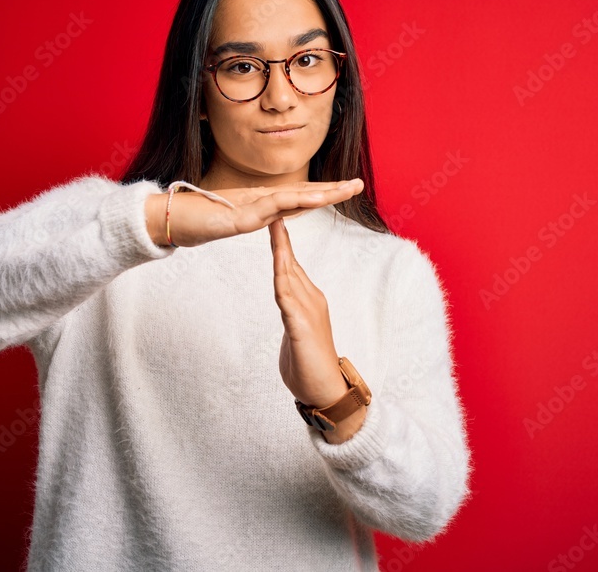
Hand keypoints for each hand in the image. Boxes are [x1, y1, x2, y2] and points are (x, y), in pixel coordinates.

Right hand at [146, 179, 363, 247]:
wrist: (166, 220)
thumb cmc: (195, 219)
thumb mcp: (230, 220)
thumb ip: (248, 216)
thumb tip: (264, 215)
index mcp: (260, 205)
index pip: (298, 199)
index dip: (323, 192)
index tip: (347, 188)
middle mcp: (258, 202)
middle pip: (301, 195)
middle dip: (331, 190)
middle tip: (359, 183)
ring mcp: (248, 208)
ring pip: (289, 198)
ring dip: (317, 194)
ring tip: (342, 191)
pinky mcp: (236, 216)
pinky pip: (266, 209)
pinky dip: (287, 203)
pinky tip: (306, 200)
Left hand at [269, 217, 348, 408]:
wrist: (326, 392)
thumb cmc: (309, 365)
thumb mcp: (295, 331)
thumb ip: (290, 314)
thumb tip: (285, 302)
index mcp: (308, 300)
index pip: (291, 264)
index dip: (281, 241)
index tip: (271, 219)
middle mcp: (311, 300)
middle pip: (290, 262)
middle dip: (280, 235)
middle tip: (272, 206)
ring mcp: (307, 313)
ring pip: (290, 275)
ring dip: (281, 250)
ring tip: (273, 226)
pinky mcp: (302, 328)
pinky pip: (288, 301)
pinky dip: (281, 282)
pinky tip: (276, 269)